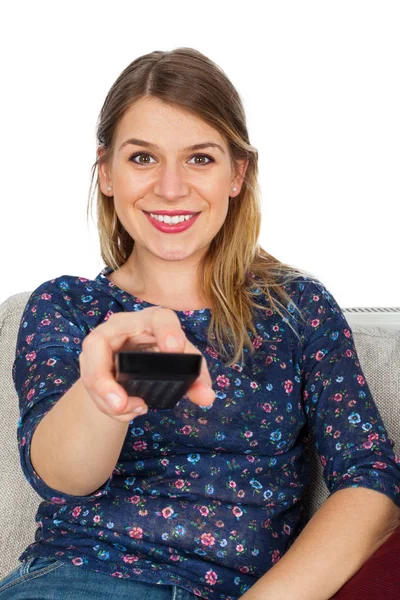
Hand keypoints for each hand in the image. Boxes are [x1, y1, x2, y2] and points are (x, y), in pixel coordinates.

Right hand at [79, 306, 214, 422]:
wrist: (140, 358)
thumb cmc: (165, 352)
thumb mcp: (184, 361)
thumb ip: (197, 378)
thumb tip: (207, 397)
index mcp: (152, 320)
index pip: (159, 318)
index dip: (167, 331)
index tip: (175, 349)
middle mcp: (121, 327)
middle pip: (98, 342)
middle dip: (104, 378)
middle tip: (121, 404)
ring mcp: (101, 345)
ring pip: (89, 369)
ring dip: (104, 396)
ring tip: (132, 410)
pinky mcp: (91, 363)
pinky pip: (90, 385)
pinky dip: (106, 404)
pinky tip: (127, 412)